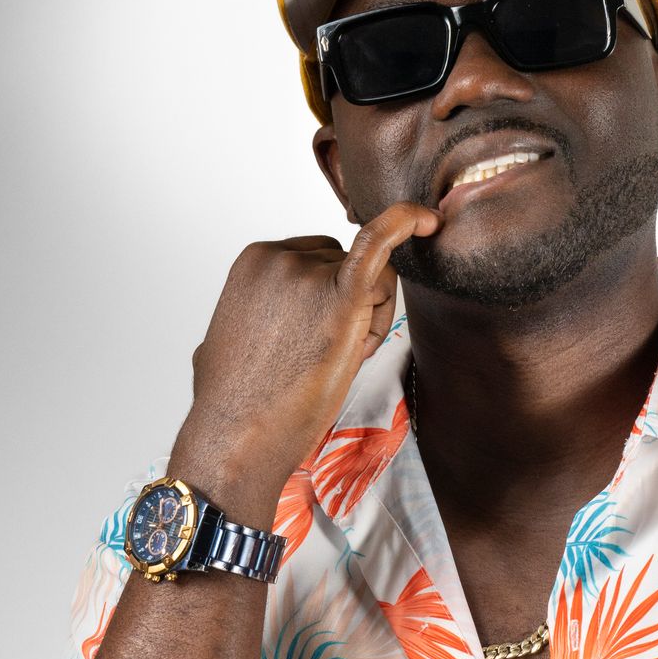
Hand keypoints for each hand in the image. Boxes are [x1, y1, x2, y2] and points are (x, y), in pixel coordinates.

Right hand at [181, 202, 441, 490]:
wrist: (235, 437)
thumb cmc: (233, 403)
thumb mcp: (229, 338)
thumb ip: (256, 315)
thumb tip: (266, 323)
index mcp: (256, 261)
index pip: (321, 259)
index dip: (331, 299)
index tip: (315, 339)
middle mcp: (281, 258)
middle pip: (351, 265)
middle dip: (356, 308)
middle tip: (330, 359)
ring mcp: (308, 273)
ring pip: (375, 278)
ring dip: (371, 319)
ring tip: (337, 362)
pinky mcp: (338, 297)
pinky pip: (381, 244)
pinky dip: (405, 224)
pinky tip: (428, 220)